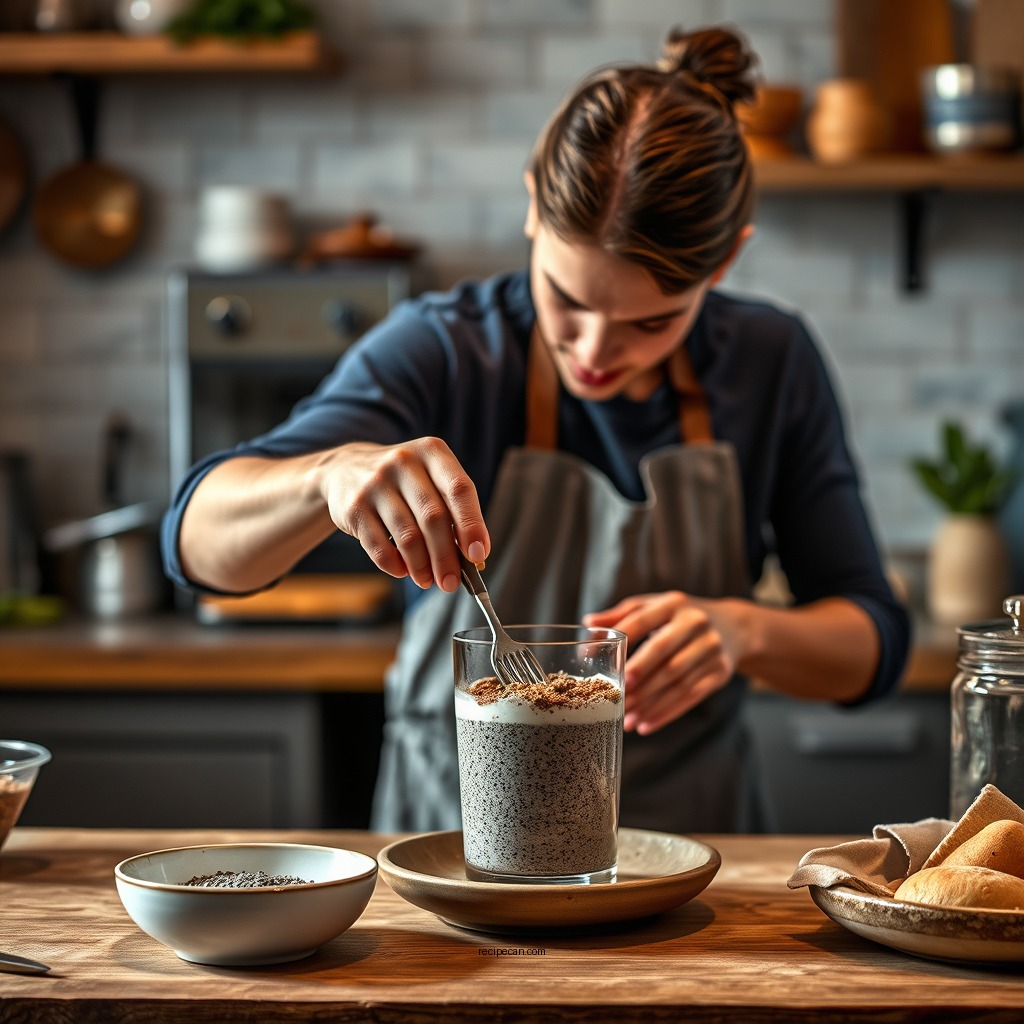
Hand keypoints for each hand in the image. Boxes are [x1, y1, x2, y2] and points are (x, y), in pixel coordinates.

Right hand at [317, 438, 488, 591]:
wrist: (345, 469)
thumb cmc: (404, 482)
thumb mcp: (431, 479)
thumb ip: (453, 510)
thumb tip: (473, 557)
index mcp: (432, 452)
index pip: (459, 489)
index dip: (472, 525)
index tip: (479, 555)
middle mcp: (404, 462)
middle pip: (433, 517)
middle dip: (446, 556)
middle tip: (451, 582)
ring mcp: (375, 483)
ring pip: (407, 535)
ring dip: (421, 566)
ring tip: (427, 581)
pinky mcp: (354, 507)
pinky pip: (379, 546)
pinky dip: (394, 565)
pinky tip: (402, 571)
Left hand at [583, 592, 744, 734]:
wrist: (734, 626)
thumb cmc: (681, 617)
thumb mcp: (656, 607)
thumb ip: (623, 615)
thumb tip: (588, 624)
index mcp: (673, 603)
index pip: (642, 620)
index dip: (621, 640)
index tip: (599, 660)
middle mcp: (696, 623)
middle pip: (664, 653)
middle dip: (640, 677)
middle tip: (617, 697)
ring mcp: (712, 648)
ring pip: (677, 680)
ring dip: (650, 703)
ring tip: (626, 719)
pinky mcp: (721, 672)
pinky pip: (691, 696)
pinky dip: (667, 713)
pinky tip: (646, 724)